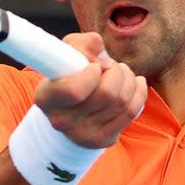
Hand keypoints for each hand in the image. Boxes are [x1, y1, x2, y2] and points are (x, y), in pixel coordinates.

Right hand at [34, 31, 146, 148]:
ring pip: (122, 101)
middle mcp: (61, 121)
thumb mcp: (69, 53)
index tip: (94, 66)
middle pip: (107, 93)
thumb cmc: (69, 75)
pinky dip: (139, 92)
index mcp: (46, 98)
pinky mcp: (103, 140)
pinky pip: (132, 111)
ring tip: (120, 74)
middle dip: (117, 71)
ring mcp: (83, 135)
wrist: (69, 113)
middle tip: (112, 67)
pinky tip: (135, 83)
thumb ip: (83, 44)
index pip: (75, 90)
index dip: (92, 73)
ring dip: (128, 79)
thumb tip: (102, 53)